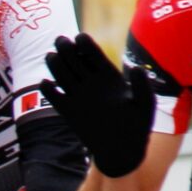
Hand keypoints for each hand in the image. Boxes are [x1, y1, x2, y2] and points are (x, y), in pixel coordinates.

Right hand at [42, 31, 155, 178]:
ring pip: (62, 74)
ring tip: (51, 56)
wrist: (122, 151)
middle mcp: (91, 83)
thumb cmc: (137, 127)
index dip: (85, 44)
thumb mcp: (145, 105)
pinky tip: (46, 83)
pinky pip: (54, 96)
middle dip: (66, 48)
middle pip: (74, 59)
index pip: (93, 54)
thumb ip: (142, 87)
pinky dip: (47, 89)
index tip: (80, 39)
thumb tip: (137, 69)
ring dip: (55, 63)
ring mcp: (79, 96)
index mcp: (109, 76)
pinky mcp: (69, 111)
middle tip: (60, 41)